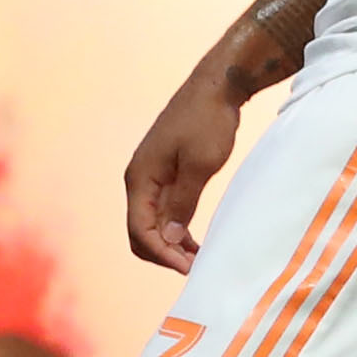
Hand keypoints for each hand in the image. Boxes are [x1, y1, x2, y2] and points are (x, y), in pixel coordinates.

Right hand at [125, 68, 243, 274]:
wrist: (217, 87)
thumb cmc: (209, 121)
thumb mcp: (200, 165)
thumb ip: (182, 203)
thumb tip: (167, 239)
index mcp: (140, 177)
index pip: (139, 230)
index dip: (162, 254)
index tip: (189, 269)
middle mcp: (139, 179)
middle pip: (139, 232)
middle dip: (163, 254)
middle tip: (194, 268)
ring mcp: (151, 177)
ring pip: (151, 224)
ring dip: (170, 245)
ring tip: (197, 259)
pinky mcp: (165, 174)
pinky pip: (163, 211)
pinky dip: (175, 229)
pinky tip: (194, 241)